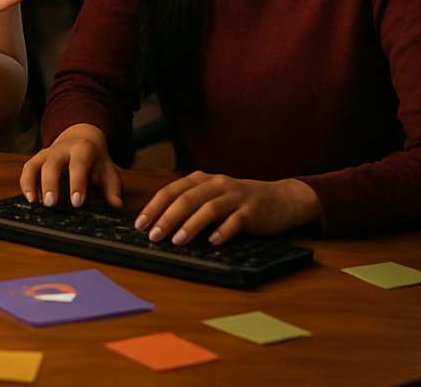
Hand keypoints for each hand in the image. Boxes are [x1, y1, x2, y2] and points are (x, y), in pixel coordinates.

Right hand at [19, 122, 123, 207]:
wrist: (81, 134)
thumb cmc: (94, 157)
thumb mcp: (107, 169)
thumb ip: (113, 187)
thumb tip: (117, 204)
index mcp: (82, 150)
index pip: (79, 165)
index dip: (77, 183)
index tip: (77, 202)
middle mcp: (62, 149)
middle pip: (52, 164)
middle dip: (50, 184)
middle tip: (51, 204)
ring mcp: (47, 153)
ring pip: (35, 164)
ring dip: (31, 182)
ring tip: (34, 201)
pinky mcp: (38, 158)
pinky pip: (28, 168)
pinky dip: (26, 183)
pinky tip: (30, 198)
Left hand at [136, 172, 321, 244]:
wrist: (280, 199)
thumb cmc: (238, 202)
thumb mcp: (212, 197)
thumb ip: (190, 205)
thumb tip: (158, 225)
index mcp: (202, 180)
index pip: (172, 190)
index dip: (154, 206)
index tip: (140, 224)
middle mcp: (217, 184)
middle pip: (187, 198)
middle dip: (167, 217)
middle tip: (154, 236)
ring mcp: (236, 196)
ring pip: (209, 208)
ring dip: (191, 225)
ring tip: (178, 241)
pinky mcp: (253, 210)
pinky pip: (236, 220)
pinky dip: (223, 230)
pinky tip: (213, 242)